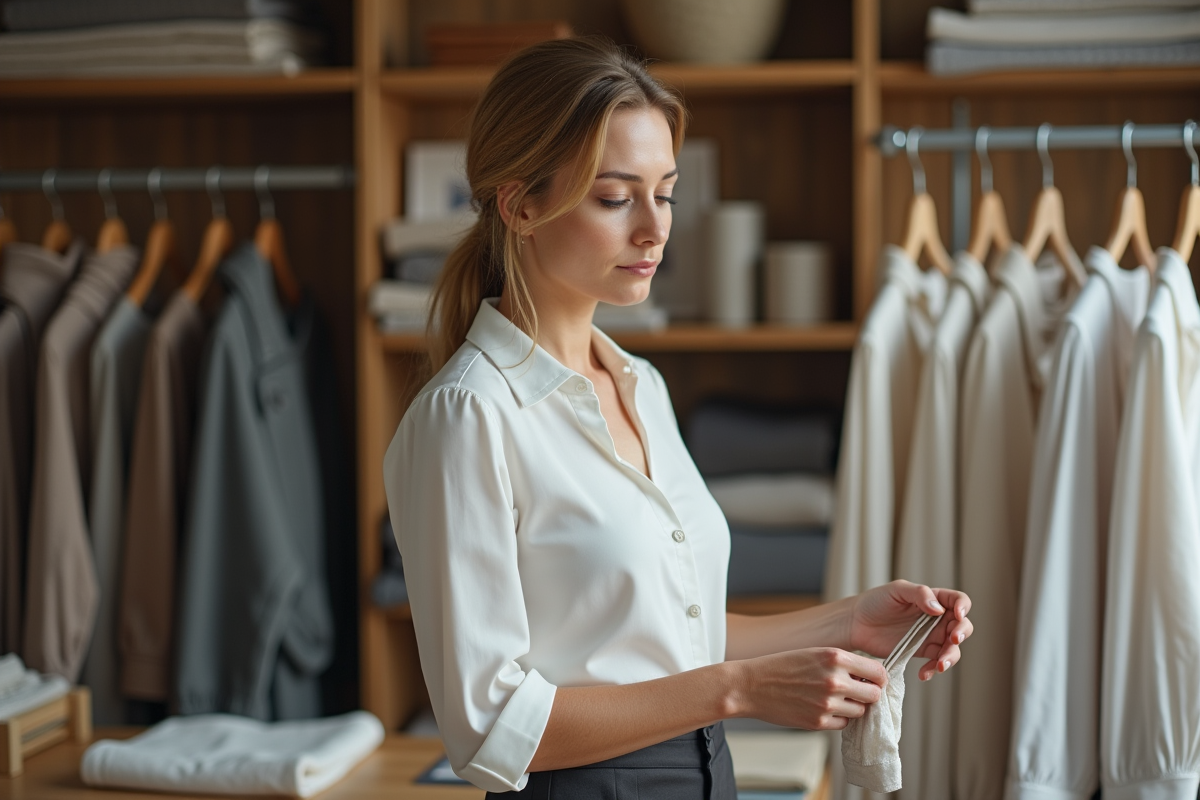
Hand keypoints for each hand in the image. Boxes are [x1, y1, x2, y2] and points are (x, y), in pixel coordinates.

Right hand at [733, 647, 887, 730]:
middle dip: (868, 694)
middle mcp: (835, 680)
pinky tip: (821, 708)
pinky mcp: (819, 722)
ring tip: (833, 698)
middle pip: (874, 695)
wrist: (751, 685)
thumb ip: (844, 663)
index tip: (874, 680)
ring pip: (860, 711)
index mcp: (835, 657)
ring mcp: (828, 703)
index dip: (879, 677)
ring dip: (852, 706)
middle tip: (856, 691)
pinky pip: (843, 724)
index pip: (879, 672)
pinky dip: (837, 718)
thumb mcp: (815, 653)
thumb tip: (871, 676)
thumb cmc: (782, 666)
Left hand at [848, 580, 972, 681]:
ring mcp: (930, 636)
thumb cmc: (875, 601)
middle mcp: (936, 618)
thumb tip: (938, 608)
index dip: (963, 607)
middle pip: (962, 626)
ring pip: (952, 648)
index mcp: (933, 598)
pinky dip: (933, 669)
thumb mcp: (897, 590)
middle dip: (962, 633)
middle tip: (952, 640)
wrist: (856, 623)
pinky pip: (936, 662)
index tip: (957, 615)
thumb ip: (919, 594)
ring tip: (939, 665)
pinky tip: (924, 674)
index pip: (958, 600)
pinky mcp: (921, 652)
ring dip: (950, 657)